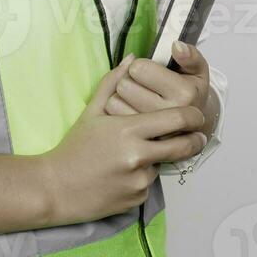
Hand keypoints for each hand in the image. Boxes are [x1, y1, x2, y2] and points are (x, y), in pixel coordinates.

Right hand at [38, 53, 207, 225]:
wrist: (57, 188)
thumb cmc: (74, 148)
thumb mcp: (91, 111)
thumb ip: (114, 82)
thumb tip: (133, 58)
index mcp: (128, 129)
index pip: (175, 119)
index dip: (193, 117)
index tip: (197, 115)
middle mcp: (138, 156)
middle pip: (183, 146)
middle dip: (195, 140)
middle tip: (199, 136)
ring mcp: (138, 180)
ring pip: (162, 165)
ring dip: (157, 159)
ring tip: (131, 156)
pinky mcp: (137, 199)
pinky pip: (149, 183)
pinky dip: (142, 177)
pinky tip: (121, 174)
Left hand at [104, 41, 216, 139]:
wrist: (190, 127)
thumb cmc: (188, 94)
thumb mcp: (197, 70)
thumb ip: (190, 55)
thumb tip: (177, 46)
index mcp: (184, 94)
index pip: (139, 68)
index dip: (139, 66)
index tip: (147, 72)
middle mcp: (169, 114)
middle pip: (125, 85)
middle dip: (128, 80)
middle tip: (140, 85)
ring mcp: (153, 132)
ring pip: (114, 101)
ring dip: (120, 96)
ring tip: (135, 98)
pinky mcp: (139, 142)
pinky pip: (112, 118)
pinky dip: (115, 111)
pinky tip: (129, 112)